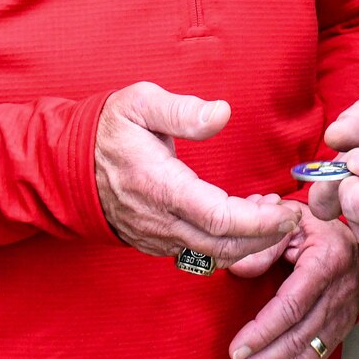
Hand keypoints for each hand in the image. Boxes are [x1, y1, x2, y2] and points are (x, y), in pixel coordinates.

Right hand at [94, 82, 300, 266]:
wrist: (66, 164)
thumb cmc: (108, 128)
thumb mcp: (140, 103)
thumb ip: (182, 110)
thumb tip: (222, 114)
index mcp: (159, 186)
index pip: (219, 218)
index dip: (260, 222)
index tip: (289, 211)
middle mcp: (158, 220)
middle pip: (224, 246)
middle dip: (266, 237)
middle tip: (292, 215)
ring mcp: (155, 237)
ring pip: (212, 256)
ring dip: (248, 242)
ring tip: (270, 212)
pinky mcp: (154, 243)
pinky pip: (197, 255)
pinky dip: (227, 245)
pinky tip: (242, 218)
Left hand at [222, 209, 358, 358]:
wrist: (352, 239)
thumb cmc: (314, 227)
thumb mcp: (290, 220)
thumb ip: (264, 243)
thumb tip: (240, 270)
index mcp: (326, 260)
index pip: (292, 305)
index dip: (262, 331)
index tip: (235, 350)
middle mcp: (338, 291)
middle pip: (298, 337)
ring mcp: (343, 314)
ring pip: (307, 355)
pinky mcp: (342, 329)